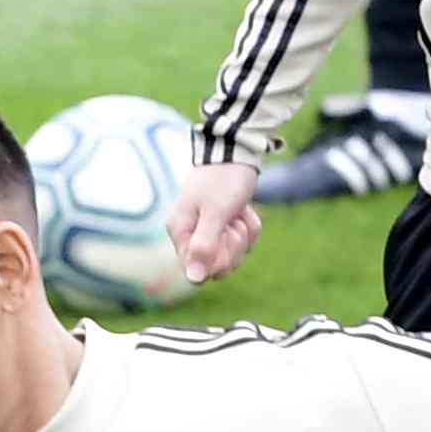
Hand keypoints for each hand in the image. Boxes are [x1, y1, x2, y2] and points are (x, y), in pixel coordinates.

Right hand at [166, 157, 262, 288]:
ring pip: (233, 255)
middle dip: (233, 246)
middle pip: (217, 267)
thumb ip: (203, 247)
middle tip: (232, 222)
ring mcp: (210, 232)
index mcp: (181, 232)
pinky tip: (244, 210)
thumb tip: (193, 279)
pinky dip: (249, 227)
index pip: (195, 270)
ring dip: (244, 235)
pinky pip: (243, 242)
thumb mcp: (215, 214)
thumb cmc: (223, 180)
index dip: (216, 261)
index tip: (224, 237)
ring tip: (238, 212)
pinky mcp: (226, 227)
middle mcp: (191, 236)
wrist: (236, 153)